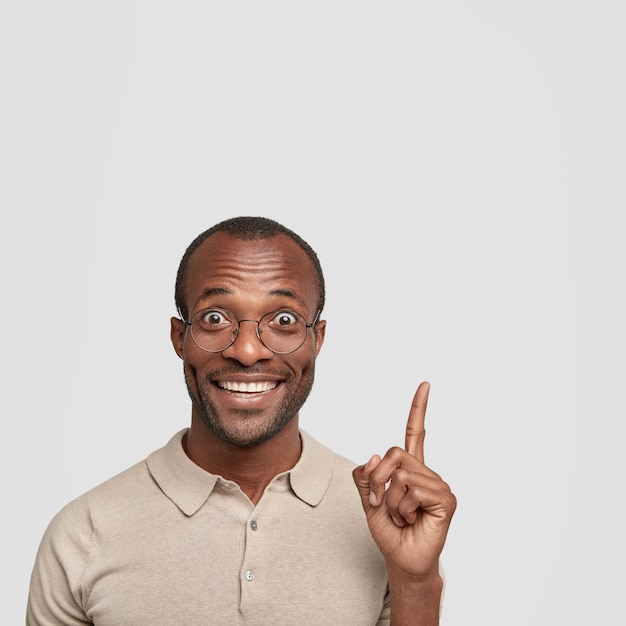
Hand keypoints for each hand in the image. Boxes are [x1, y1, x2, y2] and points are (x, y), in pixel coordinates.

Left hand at [353, 382, 455, 578]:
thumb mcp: (369, 500)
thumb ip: (367, 476)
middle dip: (379, 480)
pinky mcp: (446, 499)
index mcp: (410, 468)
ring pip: (401, 475)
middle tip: (382, 503)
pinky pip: (413, 491)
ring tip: (402, 516)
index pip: (416, 432)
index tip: (425, 384)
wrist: (402, 559)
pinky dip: (404, 508)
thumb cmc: (389, 530)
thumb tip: (374, 456)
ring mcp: (438, 485)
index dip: (419, 408)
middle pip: (394, 454)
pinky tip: (413, 519)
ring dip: (392, 501)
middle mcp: (426, 472)